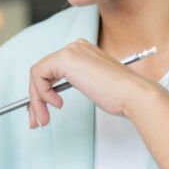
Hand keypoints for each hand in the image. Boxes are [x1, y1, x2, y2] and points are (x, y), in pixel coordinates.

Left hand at [27, 39, 155, 126]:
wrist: (133, 94)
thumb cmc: (120, 95)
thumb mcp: (92, 86)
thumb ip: (74, 83)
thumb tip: (52, 95)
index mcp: (83, 51)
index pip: (52, 69)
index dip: (43, 92)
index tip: (43, 112)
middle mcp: (75, 47)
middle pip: (42, 72)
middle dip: (35, 98)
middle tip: (36, 121)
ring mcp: (70, 51)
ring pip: (37, 74)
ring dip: (36, 100)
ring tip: (43, 119)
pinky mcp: (65, 59)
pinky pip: (38, 75)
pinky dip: (41, 94)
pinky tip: (56, 104)